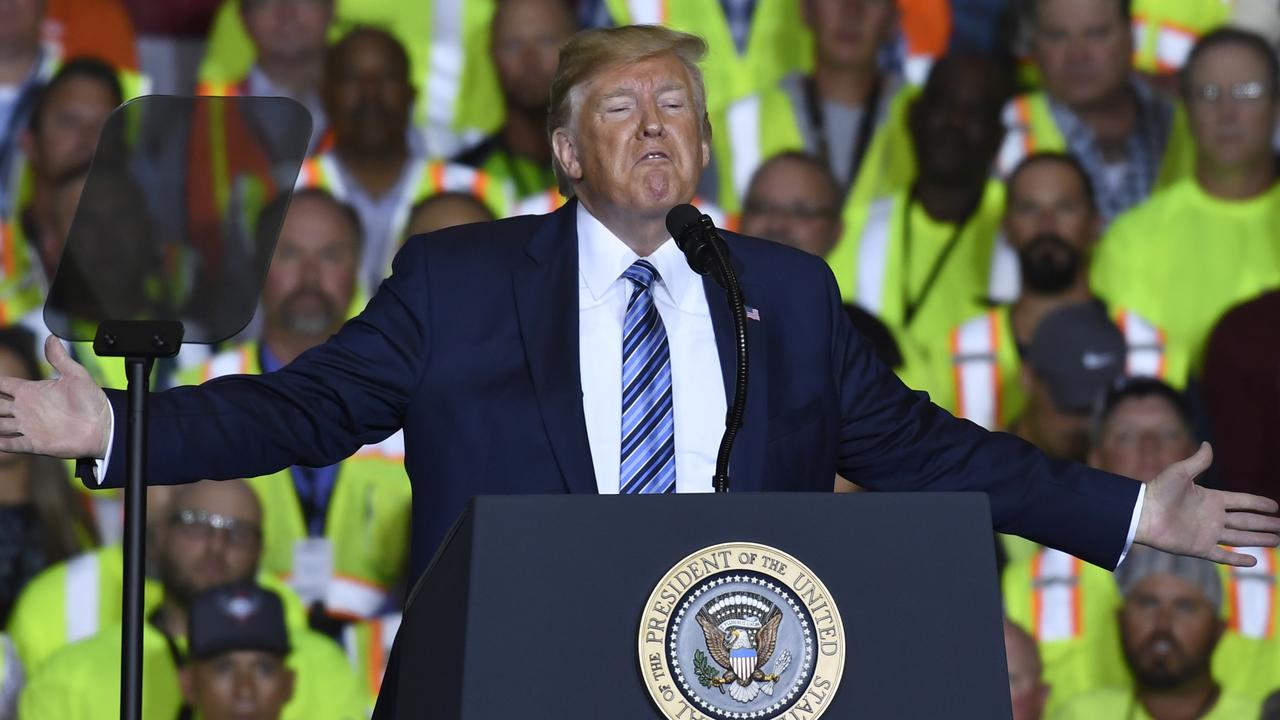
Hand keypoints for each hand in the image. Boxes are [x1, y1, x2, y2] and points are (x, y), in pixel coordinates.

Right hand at [0, 335, 111, 458]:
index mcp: (32, 391)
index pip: (3, 385)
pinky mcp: (35, 443)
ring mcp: (29, 427)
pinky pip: (12, 444)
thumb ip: (60, 358)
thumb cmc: (92, 401)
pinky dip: (2, 444)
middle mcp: (26, 409)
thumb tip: (51, 337)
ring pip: (0, 425)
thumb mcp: (76, 375)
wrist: (104, 426)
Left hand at [1136, 442, 1279, 566]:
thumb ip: (1198, 461)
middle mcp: (1211, 517)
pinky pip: (1222, 555)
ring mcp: (1206, 533)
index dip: (1258, 504)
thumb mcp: (1180, 472)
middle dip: (1264, 524)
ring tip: (1277, 540)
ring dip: (1258, 539)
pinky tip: (1254, 560)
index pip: (1241, 502)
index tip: (1276, 507)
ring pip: (1239, 538)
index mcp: (1210, 498)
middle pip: (1245, 521)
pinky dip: (1237, 559)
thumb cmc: (1158, 490)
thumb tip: (1207, 444)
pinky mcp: (1198, 548)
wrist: (1141, 513)